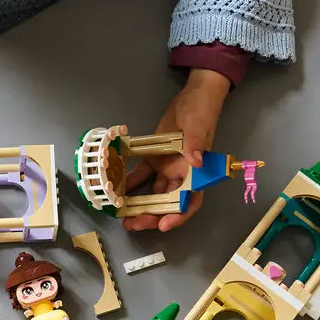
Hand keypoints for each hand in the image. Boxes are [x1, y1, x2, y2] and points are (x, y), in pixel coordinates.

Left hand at [122, 68, 229, 232]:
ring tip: (123, 216)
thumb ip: (196, 143)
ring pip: (154, 194)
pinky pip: (142, 176)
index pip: (191, 200)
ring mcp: (168, 168)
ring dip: (140, 205)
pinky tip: (117, 190)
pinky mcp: (156, 159)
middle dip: (152, 215)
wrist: (194, 95)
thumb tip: (196, 161)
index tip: (163, 224)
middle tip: (134, 224)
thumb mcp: (198, 125)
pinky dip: (131, 184)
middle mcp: (183, 174)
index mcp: (197, 171)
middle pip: (169, 202)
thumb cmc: (201, 111)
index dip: (179, 215)